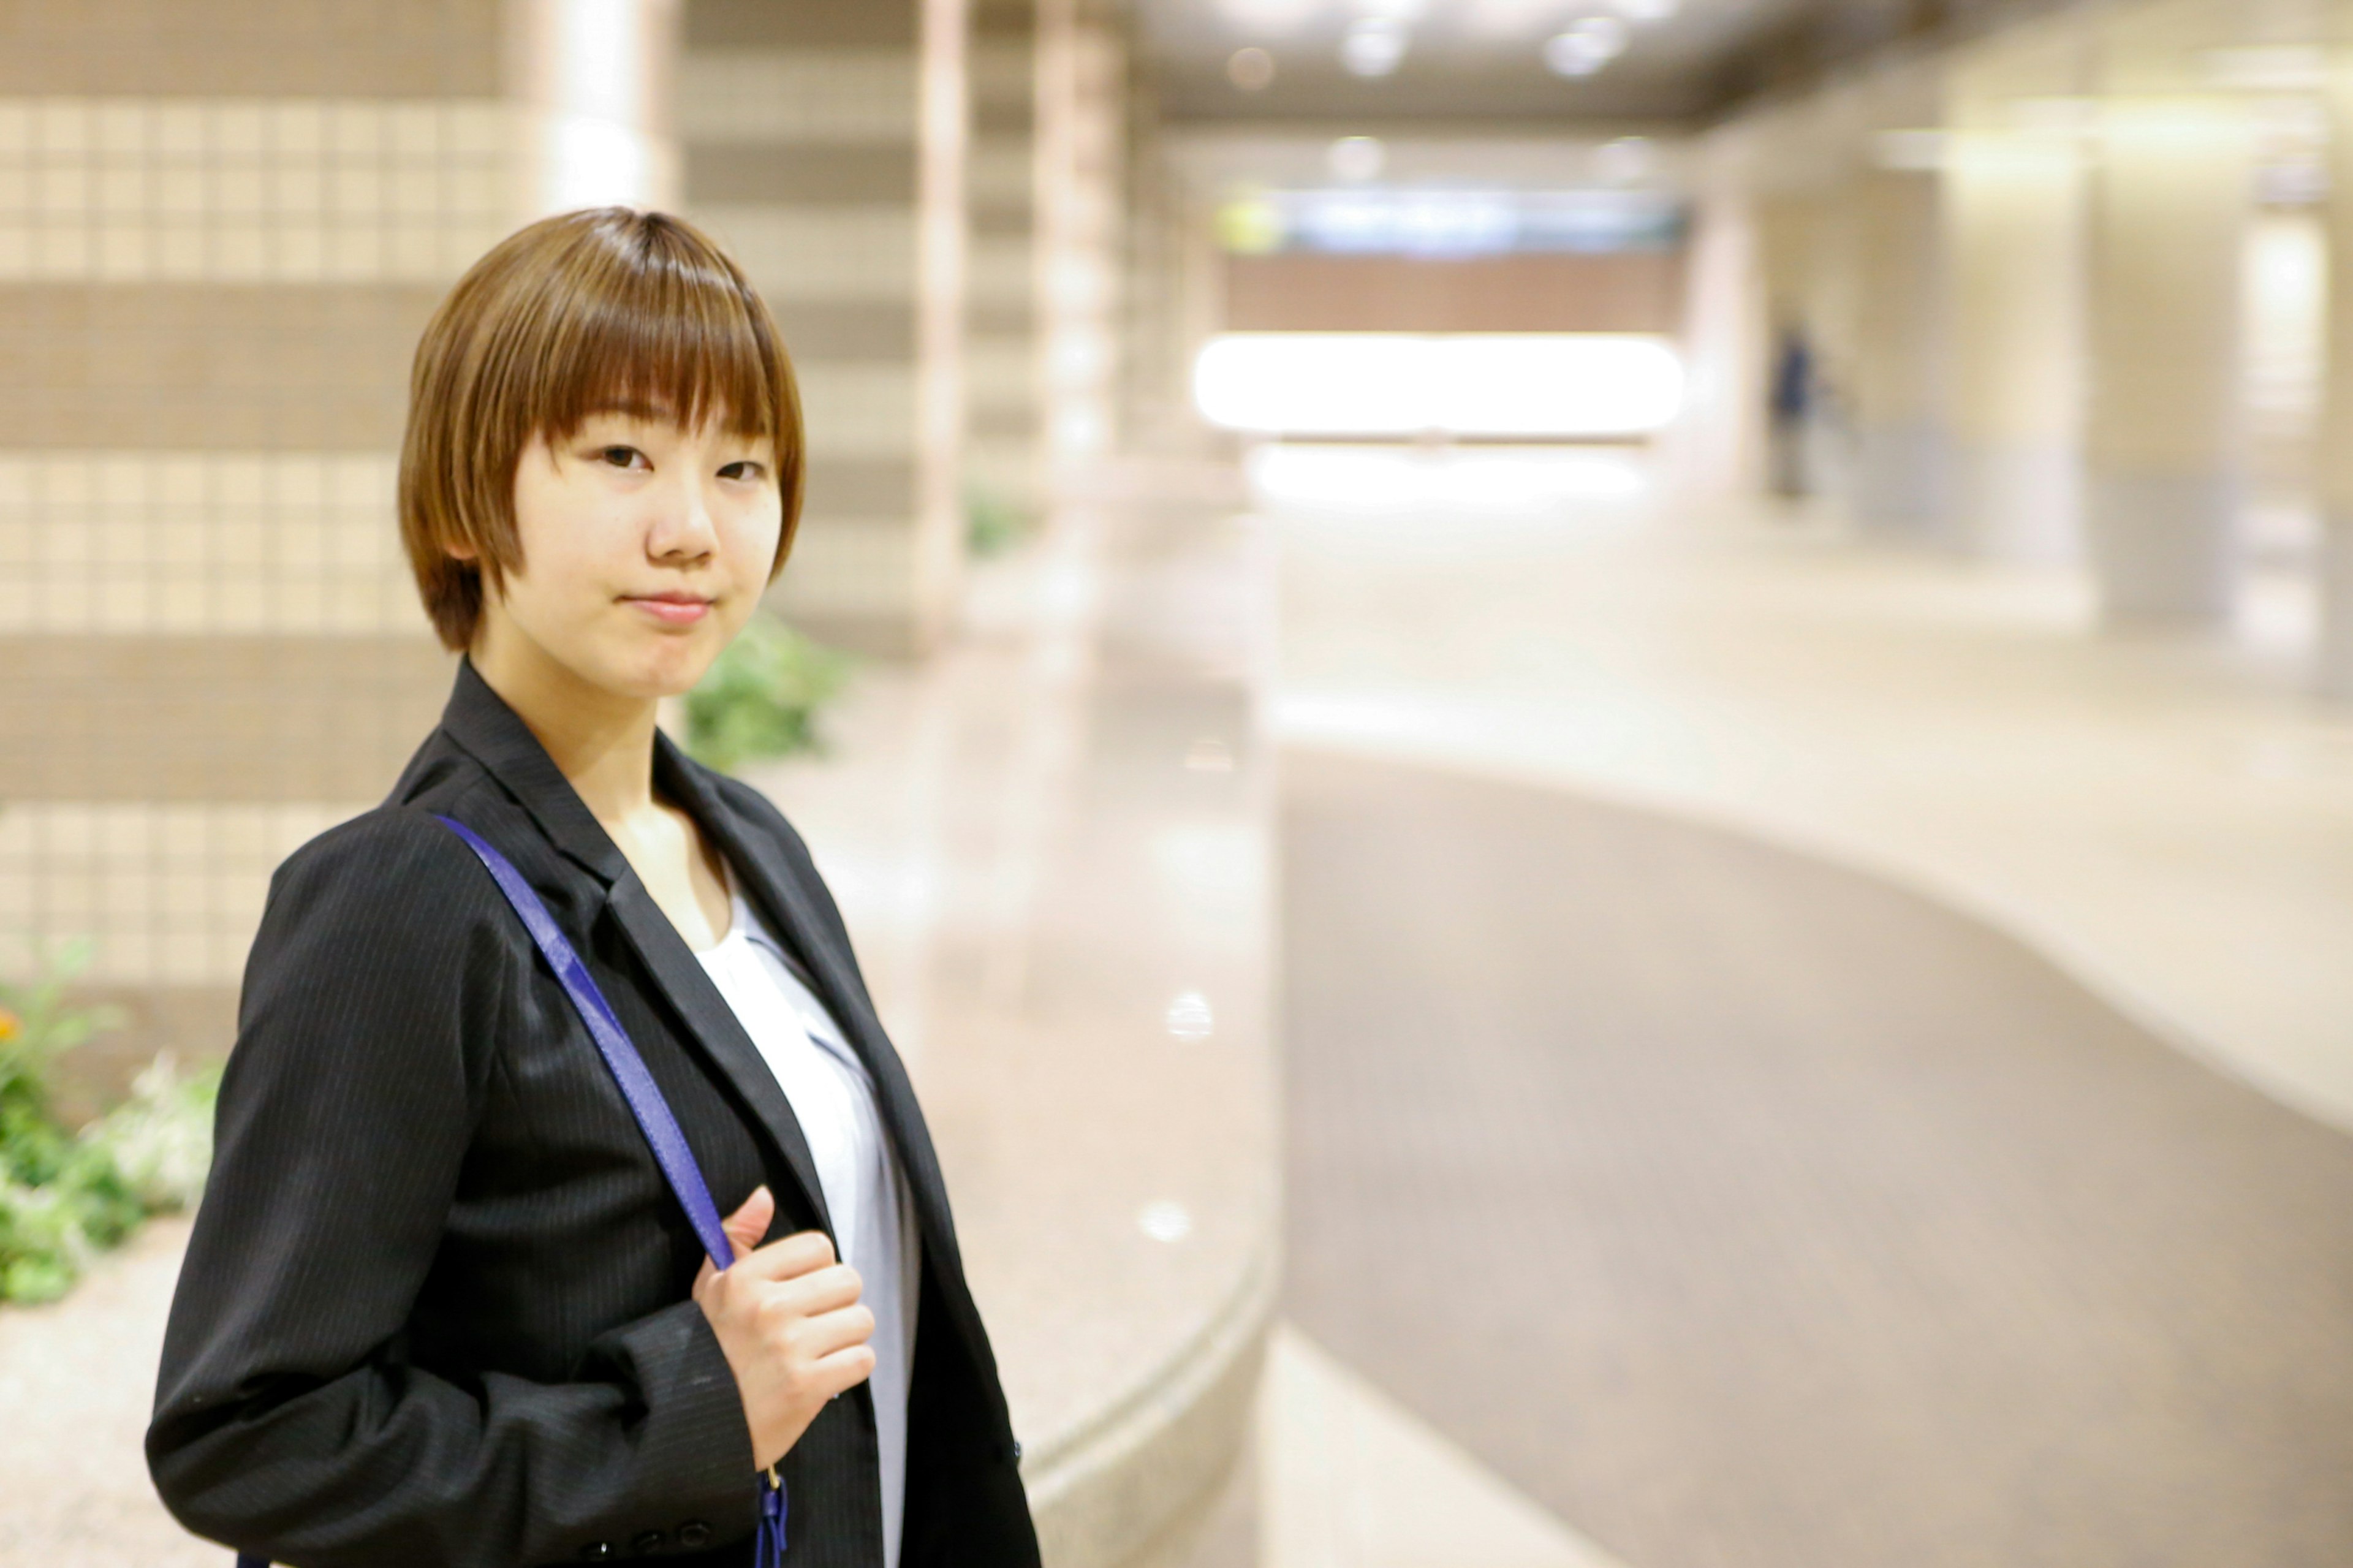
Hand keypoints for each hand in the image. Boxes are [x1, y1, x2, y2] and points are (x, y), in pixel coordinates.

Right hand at [692, 1186, 875, 1470]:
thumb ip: (736, 1235)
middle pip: (848, 1280)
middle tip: (812, 1324)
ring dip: (846, 1337)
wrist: (694, 1427)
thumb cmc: (706, 1350)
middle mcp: (768, 1307)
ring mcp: (789, 1348)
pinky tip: (823, 1375)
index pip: (820, 1246)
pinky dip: (849, 1369)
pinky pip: (862, 1359)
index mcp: (744, 1278)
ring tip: (817, 1350)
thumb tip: (764, 1195)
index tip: (799, 1291)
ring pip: (861, 1320)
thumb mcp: (709, 1288)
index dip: (816, 1269)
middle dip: (836, 1303)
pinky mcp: (806, 1387)